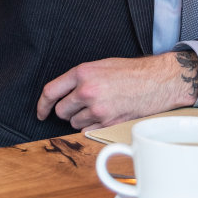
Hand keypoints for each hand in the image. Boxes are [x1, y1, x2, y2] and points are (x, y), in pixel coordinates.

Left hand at [36, 53, 197, 130]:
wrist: (156, 81)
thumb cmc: (131, 72)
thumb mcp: (101, 65)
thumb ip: (81, 78)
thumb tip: (64, 92)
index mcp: (82, 73)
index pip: (50, 91)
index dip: (42, 105)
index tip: (41, 112)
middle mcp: (86, 91)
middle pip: (61, 111)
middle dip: (67, 111)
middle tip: (82, 105)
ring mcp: (97, 109)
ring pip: (74, 123)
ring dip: (81, 119)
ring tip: (99, 107)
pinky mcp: (107, 123)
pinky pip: (88, 131)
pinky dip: (93, 127)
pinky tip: (106, 116)